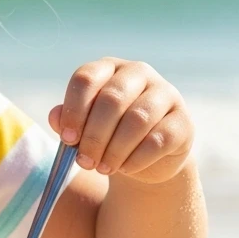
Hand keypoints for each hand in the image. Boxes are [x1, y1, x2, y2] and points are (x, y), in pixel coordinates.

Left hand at [49, 58, 193, 183]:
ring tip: (103, 168)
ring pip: (137, 120)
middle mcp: (139, 73)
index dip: (73, 111)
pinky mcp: (183, 121)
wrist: (145, 159)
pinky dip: (136, 159)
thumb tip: (55, 116)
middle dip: (93, 136)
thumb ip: (67, 121)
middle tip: (84, 161)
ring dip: (114, 150)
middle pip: (111, 99)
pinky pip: (158, 140)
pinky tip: (125, 169)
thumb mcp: (83, 128)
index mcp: (108, 68)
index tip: (67, 140)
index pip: (86, 78)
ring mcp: (165, 94)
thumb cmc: (107, 137)